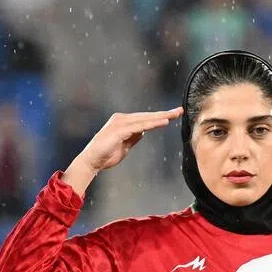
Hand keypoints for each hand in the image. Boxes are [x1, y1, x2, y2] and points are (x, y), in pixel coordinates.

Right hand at [62, 108, 182, 196]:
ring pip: (145, 119)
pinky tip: (164, 122)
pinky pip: (140, 126)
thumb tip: (143, 132)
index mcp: (122, 122)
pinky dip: (153, 123)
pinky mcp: (120, 129)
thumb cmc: (105, 155)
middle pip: (146, 115)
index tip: (173, 115)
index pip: (144, 118)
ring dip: (161, 117)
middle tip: (179, 110)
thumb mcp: (125, 145)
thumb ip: (133, 137)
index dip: (159, 117)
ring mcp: (120, 123)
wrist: (92, 161)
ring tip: (175, 115)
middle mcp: (121, 119)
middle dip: (164, 113)